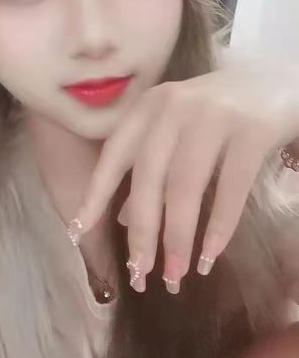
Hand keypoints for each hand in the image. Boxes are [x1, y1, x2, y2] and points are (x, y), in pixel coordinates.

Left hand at [68, 58, 298, 293]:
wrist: (281, 81)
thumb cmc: (223, 112)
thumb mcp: (179, 132)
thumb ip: (151, 168)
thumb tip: (123, 219)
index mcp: (151, 107)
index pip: (114, 155)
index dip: (95, 195)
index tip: (79, 233)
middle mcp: (175, 107)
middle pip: (149, 178)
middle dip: (143, 232)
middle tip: (139, 275)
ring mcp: (214, 115)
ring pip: (185, 187)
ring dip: (178, 237)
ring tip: (176, 275)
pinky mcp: (251, 129)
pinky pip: (231, 187)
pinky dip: (219, 226)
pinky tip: (210, 255)